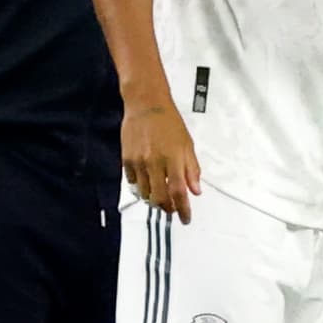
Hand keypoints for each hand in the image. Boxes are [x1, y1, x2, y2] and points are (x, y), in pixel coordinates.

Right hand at [122, 100, 201, 221]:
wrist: (146, 104)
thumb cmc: (169, 122)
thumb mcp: (187, 144)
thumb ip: (192, 169)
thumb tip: (196, 190)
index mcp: (173, 159)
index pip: (179, 193)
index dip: (183, 210)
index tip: (186, 218)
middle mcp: (155, 163)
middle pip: (159, 198)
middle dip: (167, 208)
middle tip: (172, 209)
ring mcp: (138, 162)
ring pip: (145, 193)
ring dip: (153, 200)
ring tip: (160, 197)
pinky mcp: (126, 159)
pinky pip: (133, 182)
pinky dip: (141, 187)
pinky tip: (147, 184)